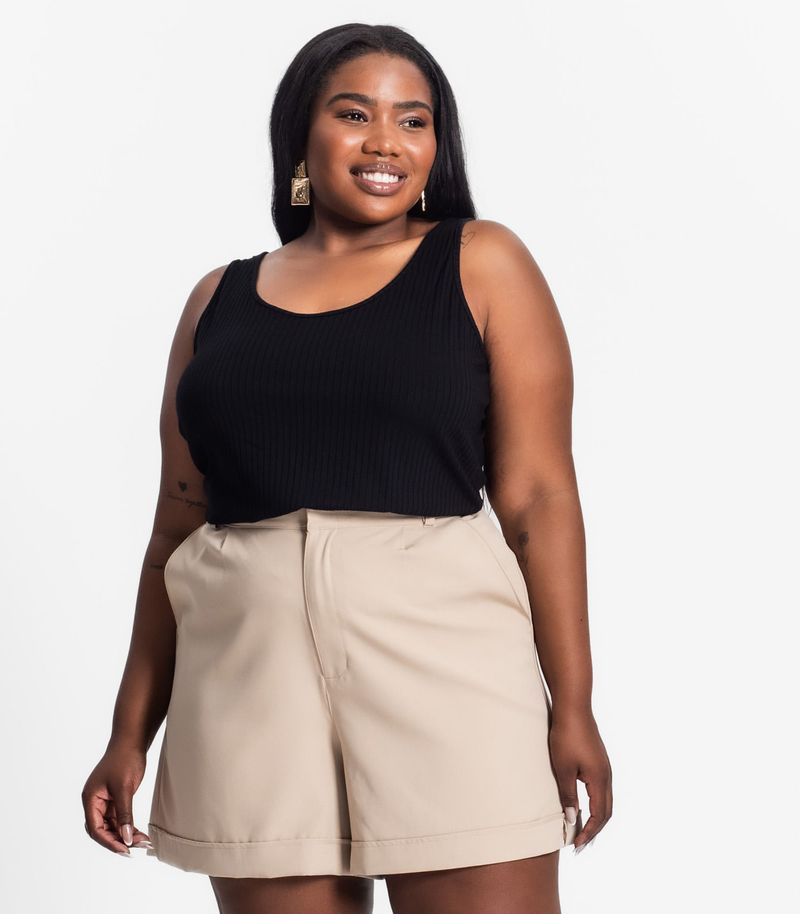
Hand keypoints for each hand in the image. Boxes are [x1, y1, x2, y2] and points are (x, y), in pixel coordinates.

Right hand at [81, 744, 151, 855]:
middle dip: (117, 841)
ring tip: (143, 843)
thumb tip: (126, 838)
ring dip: (125, 835)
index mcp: (90, 799)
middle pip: (102, 831)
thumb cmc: (125, 760)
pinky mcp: (114, 799)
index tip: (125, 849)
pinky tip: (139, 834)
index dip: (109, 841)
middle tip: (136, 849)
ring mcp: (104, 802)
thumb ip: (124, 814)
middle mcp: (94, 802)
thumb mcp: (124, 788)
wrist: (132, 741)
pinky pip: (118, 819)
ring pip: (111, 826)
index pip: (95, 828)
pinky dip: (128, 826)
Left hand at [548, 708, 611, 851]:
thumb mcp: (562, 768)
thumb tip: (572, 819)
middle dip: (595, 830)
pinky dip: (595, 804)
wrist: (573, 707)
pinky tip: (583, 805)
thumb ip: (568, 795)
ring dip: (596, 818)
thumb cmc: (566, 736)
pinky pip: (601, 789)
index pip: (599, 815)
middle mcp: (607, 775)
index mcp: (600, 780)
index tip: (577, 845)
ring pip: (606, 800)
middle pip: (606, 811)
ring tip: (582, 829)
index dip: (589, 832)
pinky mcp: (599, 760)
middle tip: (580, 845)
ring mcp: (604, 767)